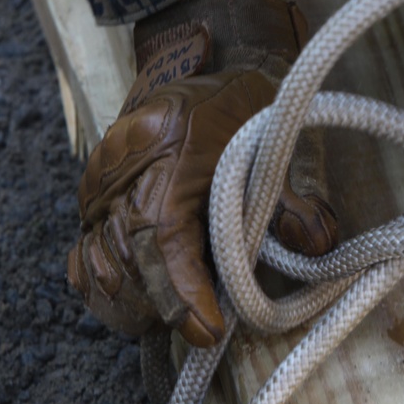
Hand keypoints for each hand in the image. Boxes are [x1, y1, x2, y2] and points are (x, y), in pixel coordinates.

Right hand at [67, 0, 337, 346]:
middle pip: (126, 262)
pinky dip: (105, 289)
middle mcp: (122, 174)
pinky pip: (83, 257)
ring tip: (177, 320)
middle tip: (204, 327)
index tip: (209, 332)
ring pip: (101, 266)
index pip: (162, 238)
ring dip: (137, 304)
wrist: (200, 72)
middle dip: (163, 307)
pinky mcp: (90, 199)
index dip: (183, 292)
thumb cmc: (239, 109)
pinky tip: (136, 306)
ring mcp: (99, 188)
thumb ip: (292, 198)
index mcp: (168, 157)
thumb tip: (319, 244)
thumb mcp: (272, 142)